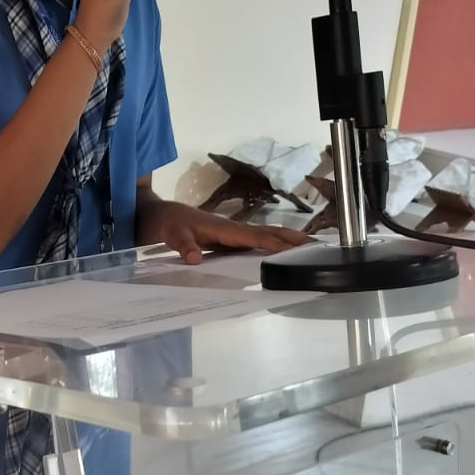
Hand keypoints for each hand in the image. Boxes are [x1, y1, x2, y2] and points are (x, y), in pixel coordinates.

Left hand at [138, 199, 312, 265]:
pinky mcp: (227, 239)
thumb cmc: (164, 223)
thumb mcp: (169, 234)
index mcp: (222, 229)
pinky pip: (254, 242)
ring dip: (286, 241)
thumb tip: (195, 259)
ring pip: (264, 236)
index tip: (296, 250)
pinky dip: (272, 245)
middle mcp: (231, 229)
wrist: (155, 214)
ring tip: (310, 249)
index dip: (274, 244)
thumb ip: (182, 246)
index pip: (254, 237)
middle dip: (292, 239)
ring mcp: (231, 234)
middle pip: (267, 233)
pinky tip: (280, 254)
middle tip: (318, 246)